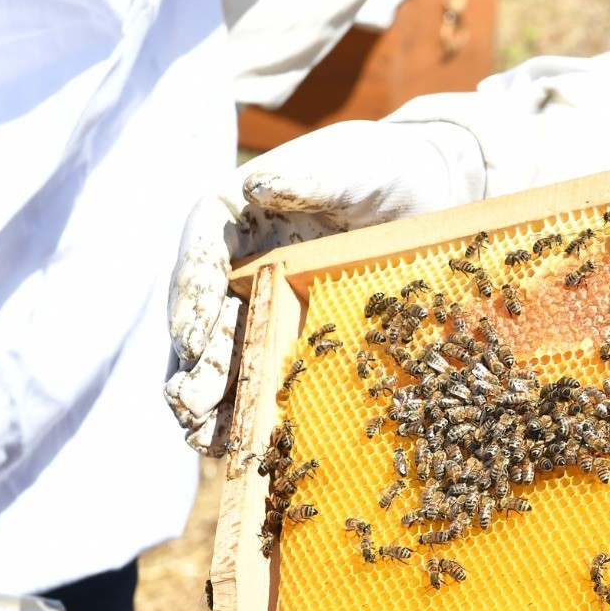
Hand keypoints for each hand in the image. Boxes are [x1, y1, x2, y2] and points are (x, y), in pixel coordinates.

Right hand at [165, 112, 484, 451]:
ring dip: (211, 399)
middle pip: (201, 318)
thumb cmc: (377, 167)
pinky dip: (248, 405)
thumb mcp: (347, 169)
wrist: (420, 189)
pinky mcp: (285, 326)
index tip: (194, 342)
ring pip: (222, 353)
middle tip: (189, 410)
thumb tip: (259, 186)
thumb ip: (306, 180)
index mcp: (229, 215)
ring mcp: (256, 296)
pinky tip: (242, 443)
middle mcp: (232, 260)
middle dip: (194, 366)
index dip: (193, 302)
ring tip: (206, 441)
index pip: (200, 259)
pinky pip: (260, 368)